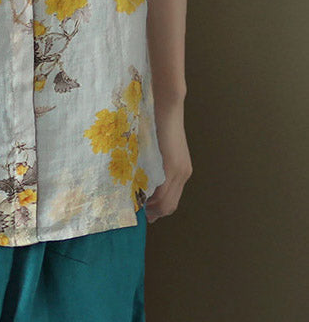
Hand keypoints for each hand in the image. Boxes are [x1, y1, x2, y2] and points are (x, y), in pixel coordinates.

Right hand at [144, 96, 191, 223]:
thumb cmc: (157, 123)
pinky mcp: (173, 166)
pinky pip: (163, 192)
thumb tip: (140, 177)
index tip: (143, 212)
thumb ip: (154, 163)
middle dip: (155, 213)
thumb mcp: (157, 148)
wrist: (167, 107)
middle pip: (170, 206)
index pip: (171, 201)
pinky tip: (140, 197)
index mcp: (181, 171)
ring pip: (167, 202)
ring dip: (152, 208)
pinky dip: (151, 198)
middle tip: (139, 214)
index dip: (158, 210)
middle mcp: (183, 174)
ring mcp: (180, 171)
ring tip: (137, 206)